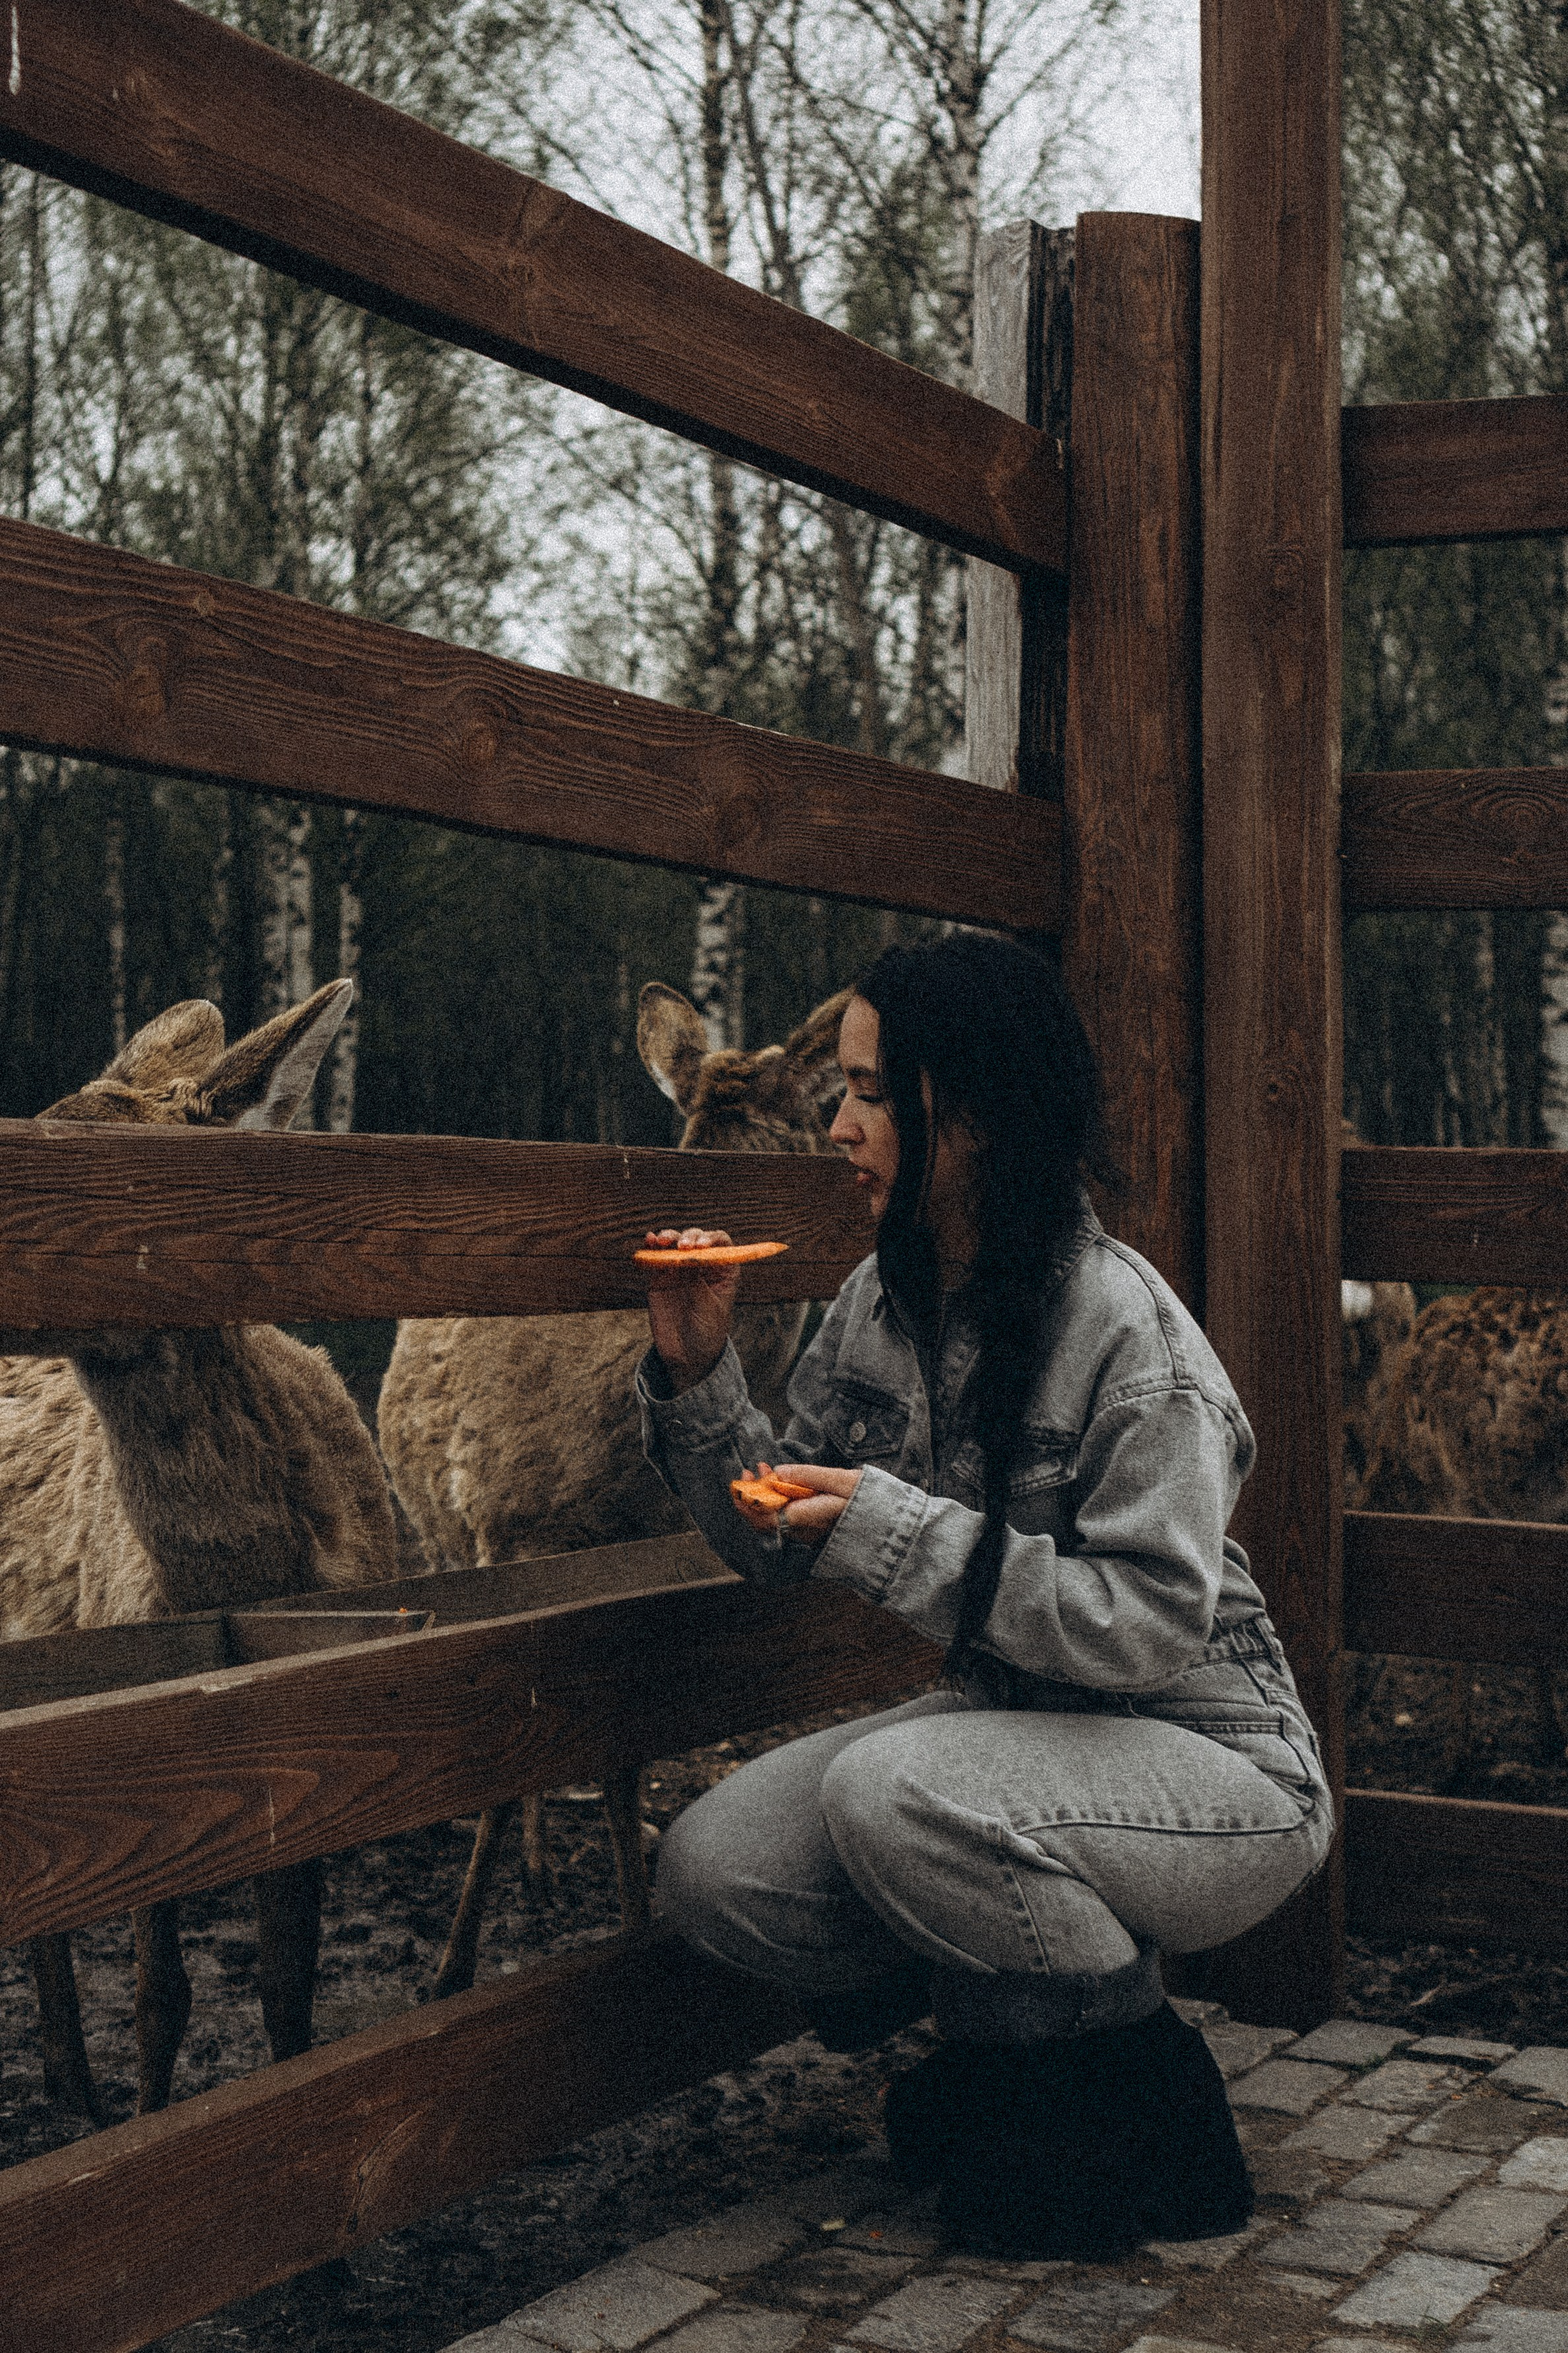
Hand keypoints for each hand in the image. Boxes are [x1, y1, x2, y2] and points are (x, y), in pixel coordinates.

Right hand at [645, 1228, 740, 1393]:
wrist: (688, 1356)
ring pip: (673, 1244)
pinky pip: (655, 1259)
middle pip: (695, 1238)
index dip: (711, 1238)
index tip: (701, 1245)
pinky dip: (650, 1248)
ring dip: (668, 1237)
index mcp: (722, 1270)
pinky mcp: (659, 1278)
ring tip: (661, 1240)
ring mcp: (679, 1270)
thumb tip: (688, 1255)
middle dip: (688, 1237)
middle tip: (682, 1246)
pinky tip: (649, 1241)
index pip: (720, 1243)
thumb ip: (697, 1282)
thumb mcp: (707, 1308)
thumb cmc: (707, 1332)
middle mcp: (701, 1265)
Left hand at [733, 1461, 861, 1544]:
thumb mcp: (842, 1480)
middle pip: (766, 1520)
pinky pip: (787, 1518)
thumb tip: (778, 1472)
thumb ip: (809, 1475)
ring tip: (763, 1469)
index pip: (766, 1518)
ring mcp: (809, 1534)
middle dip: (751, 1495)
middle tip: (748, 1470)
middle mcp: (805, 1532)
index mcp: (810, 1519)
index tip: (741, 1481)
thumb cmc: (870, 1499)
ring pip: (775, 1519)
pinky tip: (779, 1482)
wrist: (892, 1523)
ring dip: (764, 1495)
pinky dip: (777, 1500)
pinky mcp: (813, 1530)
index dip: (747, 1502)